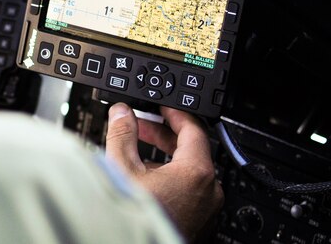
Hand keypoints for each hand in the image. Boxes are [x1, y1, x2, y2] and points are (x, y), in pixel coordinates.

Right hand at [105, 103, 223, 241]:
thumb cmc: (134, 217)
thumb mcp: (122, 167)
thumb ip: (122, 133)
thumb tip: (121, 114)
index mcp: (197, 172)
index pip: (193, 129)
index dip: (174, 114)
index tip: (162, 107)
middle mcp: (209, 191)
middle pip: (191, 150)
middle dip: (163, 136)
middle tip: (142, 127)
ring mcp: (206, 210)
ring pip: (189, 173)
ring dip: (165, 159)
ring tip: (137, 155)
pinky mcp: (199, 224)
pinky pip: (189, 193)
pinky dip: (170, 180)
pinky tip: (146, 182)